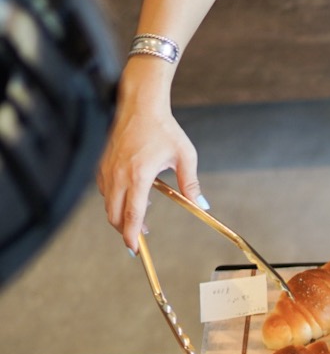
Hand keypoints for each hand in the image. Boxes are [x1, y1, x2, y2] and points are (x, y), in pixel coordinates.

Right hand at [96, 65, 206, 250]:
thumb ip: (191, 184)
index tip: (134, 249)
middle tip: (140, 238)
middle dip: (125, 230)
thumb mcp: (185, 156)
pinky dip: (115, 200)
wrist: (141, 104)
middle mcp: (118, 173)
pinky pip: (105, 190)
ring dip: (121, 215)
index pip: (132, 213)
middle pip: (114, 214)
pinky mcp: (103, 163)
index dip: (132, 235)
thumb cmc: (163, 128)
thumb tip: (201, 204)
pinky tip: (132, 197)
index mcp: (138, 174)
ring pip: (108, 203)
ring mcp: (107, 168)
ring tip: (142, 216)